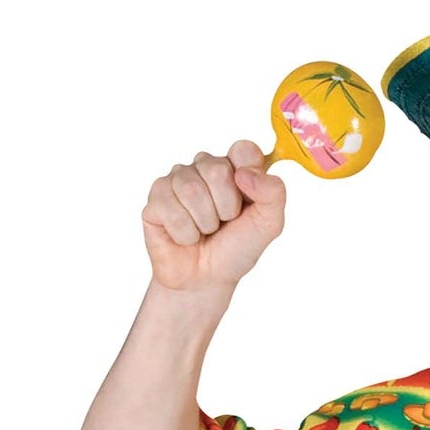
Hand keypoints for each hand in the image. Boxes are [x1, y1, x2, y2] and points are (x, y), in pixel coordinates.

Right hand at [141, 140, 285, 297]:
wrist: (207, 280)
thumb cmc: (235, 248)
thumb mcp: (268, 224)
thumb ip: (274, 194)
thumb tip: (246, 173)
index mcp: (234, 168)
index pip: (244, 150)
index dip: (249, 175)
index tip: (247, 199)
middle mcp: (204, 167)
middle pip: (217, 169)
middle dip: (226, 208)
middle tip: (223, 223)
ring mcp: (177, 180)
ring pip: (192, 190)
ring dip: (205, 223)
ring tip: (204, 231)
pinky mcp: (156, 198)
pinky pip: (172, 209)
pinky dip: (185, 233)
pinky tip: (186, 237)